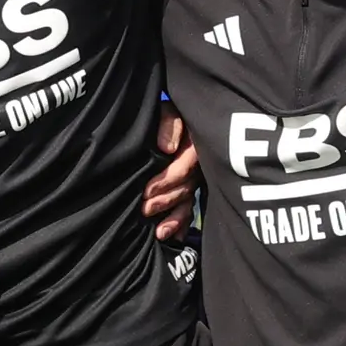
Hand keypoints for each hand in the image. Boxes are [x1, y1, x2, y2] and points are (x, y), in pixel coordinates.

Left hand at [142, 105, 200, 241]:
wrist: (179, 116)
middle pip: (186, 186)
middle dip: (165, 200)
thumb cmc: (169, 113)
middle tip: (145, 209)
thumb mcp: (169, 108)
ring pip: (188, 200)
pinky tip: (172, 237)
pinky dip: (181, 223)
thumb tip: (168, 148)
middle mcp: (200, 163)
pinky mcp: (192, 188)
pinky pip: (190, 207)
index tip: (147, 190)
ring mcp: (197, 177)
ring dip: (174, 217)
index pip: (186, 166)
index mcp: (196, 142)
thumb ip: (169, 123)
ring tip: (159, 232)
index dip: (168, 180)